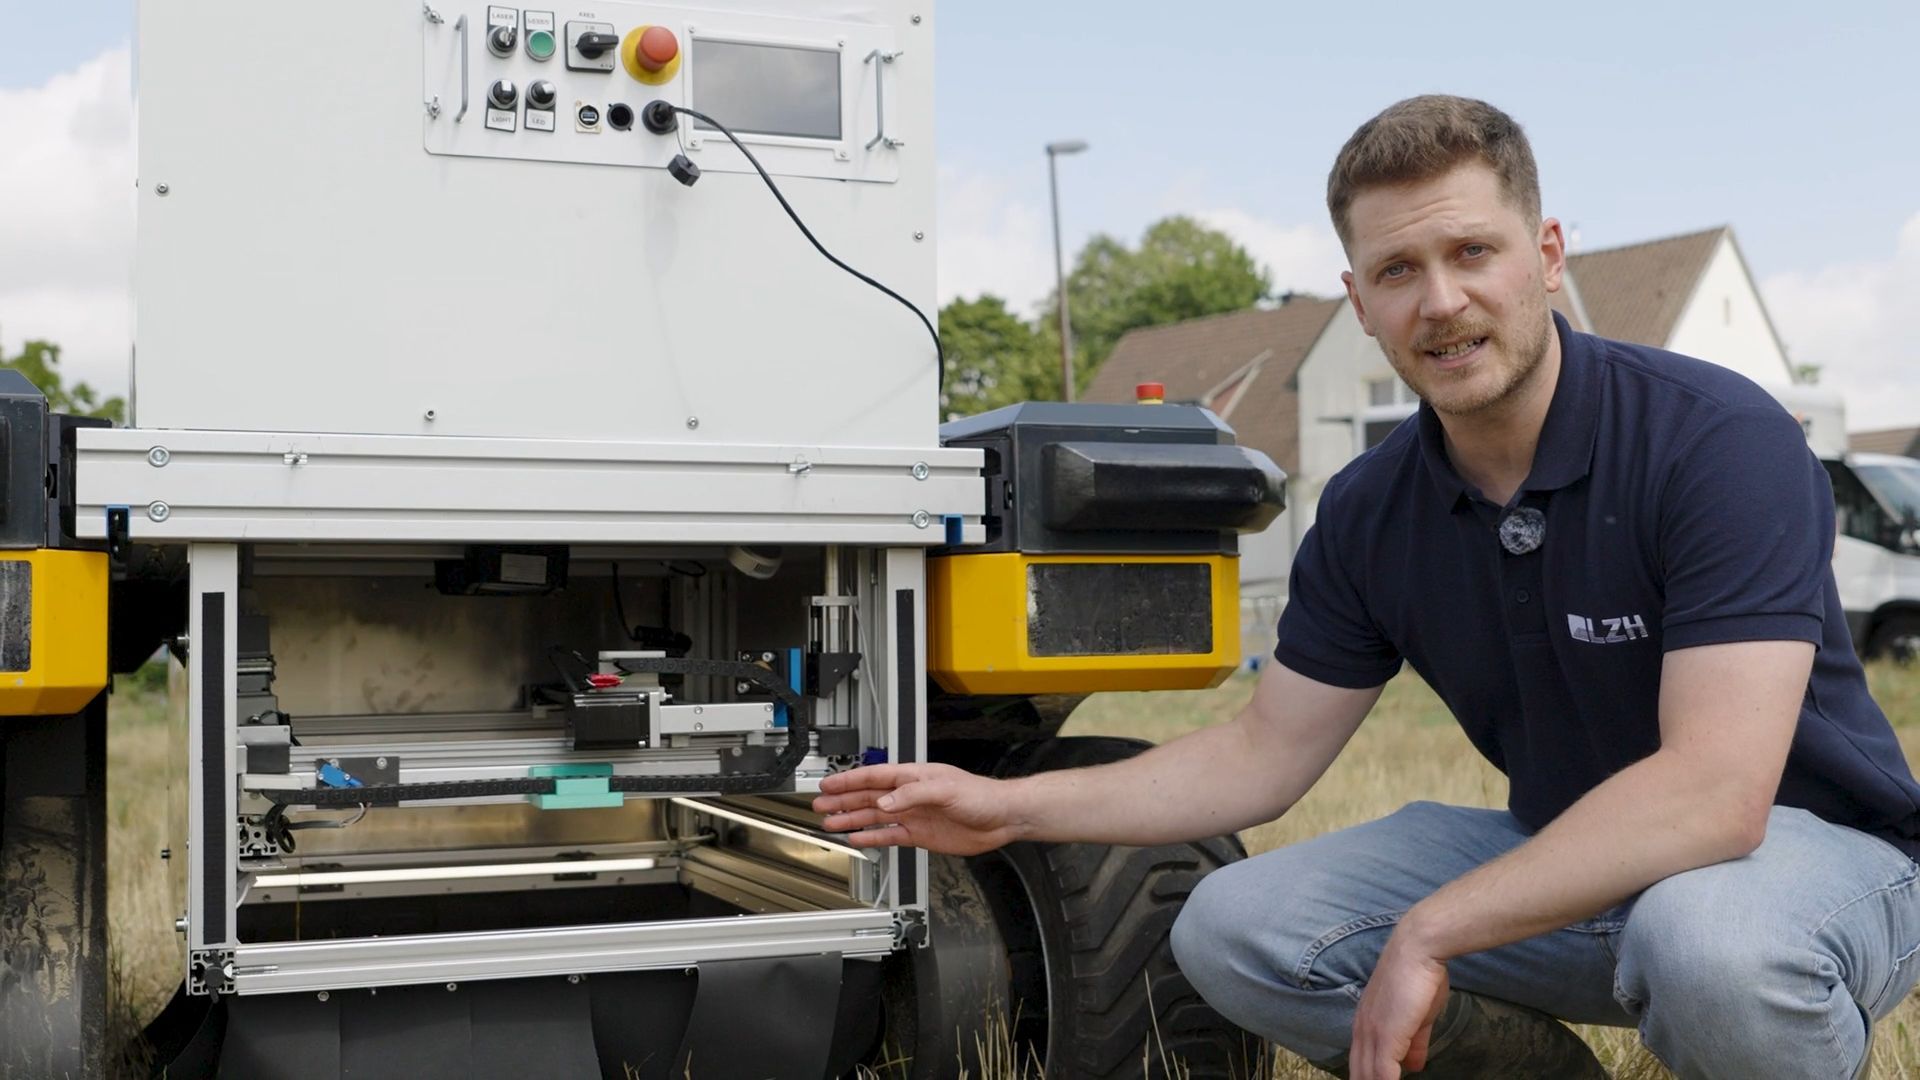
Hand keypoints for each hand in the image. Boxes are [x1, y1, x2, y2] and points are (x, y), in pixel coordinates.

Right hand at [812, 763, 1021, 853]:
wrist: (1000, 818)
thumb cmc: (980, 796)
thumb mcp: (946, 789)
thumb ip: (913, 794)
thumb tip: (886, 802)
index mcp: (913, 778)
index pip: (874, 777)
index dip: (849, 780)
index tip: (828, 783)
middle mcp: (909, 796)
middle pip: (868, 797)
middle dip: (843, 800)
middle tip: (819, 805)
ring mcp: (913, 815)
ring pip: (875, 817)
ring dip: (852, 819)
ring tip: (830, 823)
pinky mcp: (920, 834)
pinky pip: (889, 836)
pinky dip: (872, 837)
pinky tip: (857, 838)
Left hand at [1350, 928, 1449, 1079]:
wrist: (1418, 950)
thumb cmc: (1420, 978)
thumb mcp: (1419, 1018)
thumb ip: (1414, 1043)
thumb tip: (1413, 1066)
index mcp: (1365, 1025)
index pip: (1361, 1064)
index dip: (1368, 1079)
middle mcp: (1362, 1031)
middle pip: (1359, 1074)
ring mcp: (1371, 1035)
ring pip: (1367, 1077)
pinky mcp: (1384, 1038)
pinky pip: (1383, 1075)